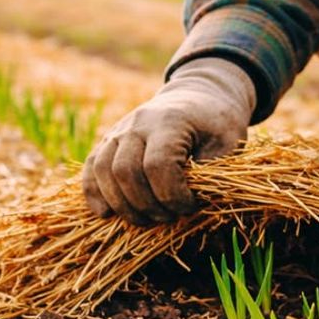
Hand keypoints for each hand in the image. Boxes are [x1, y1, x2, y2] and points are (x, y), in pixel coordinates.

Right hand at [82, 57, 255, 223]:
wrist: (199, 98)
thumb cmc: (217, 125)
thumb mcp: (227, 145)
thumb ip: (209, 174)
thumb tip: (187, 204)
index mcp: (170, 122)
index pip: (158, 166)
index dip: (172, 196)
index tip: (190, 206)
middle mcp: (138, 123)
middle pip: (126, 172)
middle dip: (148, 206)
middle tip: (170, 217)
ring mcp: (119, 130)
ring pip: (103, 171)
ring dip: (123, 205)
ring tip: (147, 219)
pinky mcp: (109, 140)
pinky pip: (92, 166)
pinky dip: (94, 192)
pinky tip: (106, 213)